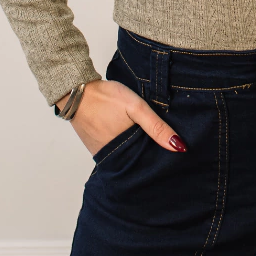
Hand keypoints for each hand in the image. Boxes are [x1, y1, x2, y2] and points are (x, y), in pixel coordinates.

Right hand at [68, 79, 186, 155]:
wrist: (77, 91)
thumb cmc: (106, 98)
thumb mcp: (136, 108)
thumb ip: (156, 127)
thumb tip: (179, 146)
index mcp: (124, 152)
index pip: (148, 164)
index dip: (161, 158)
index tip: (174, 154)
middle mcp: (112, 158)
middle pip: (137, 161)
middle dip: (149, 155)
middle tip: (163, 144)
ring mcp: (102, 154)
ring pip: (126, 156)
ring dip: (136, 150)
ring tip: (148, 139)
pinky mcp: (96, 147)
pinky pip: (114, 151)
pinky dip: (123, 145)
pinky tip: (131, 135)